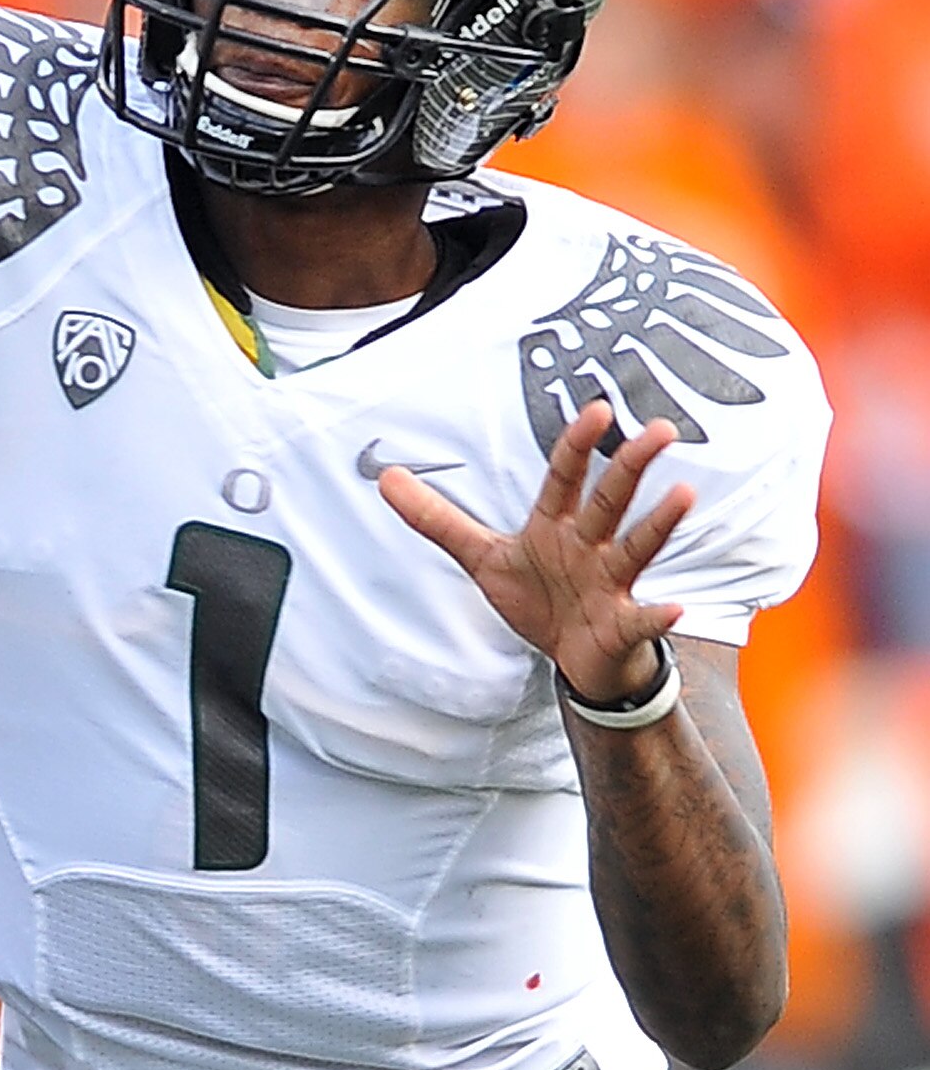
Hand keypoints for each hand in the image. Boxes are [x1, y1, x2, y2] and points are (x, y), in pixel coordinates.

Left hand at [378, 401, 694, 704]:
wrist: (574, 659)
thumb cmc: (538, 598)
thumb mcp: (482, 557)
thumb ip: (436, 518)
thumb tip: (385, 478)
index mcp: (556, 525)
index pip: (565, 477)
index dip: (577, 445)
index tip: (597, 409)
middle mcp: (589, 546)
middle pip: (610, 499)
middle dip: (632, 465)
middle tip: (660, 430)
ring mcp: (611, 583)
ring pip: (636, 547)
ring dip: (658, 523)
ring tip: (683, 495)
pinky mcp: (622, 625)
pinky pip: (642, 618)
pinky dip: (658, 615)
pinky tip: (675, 608)